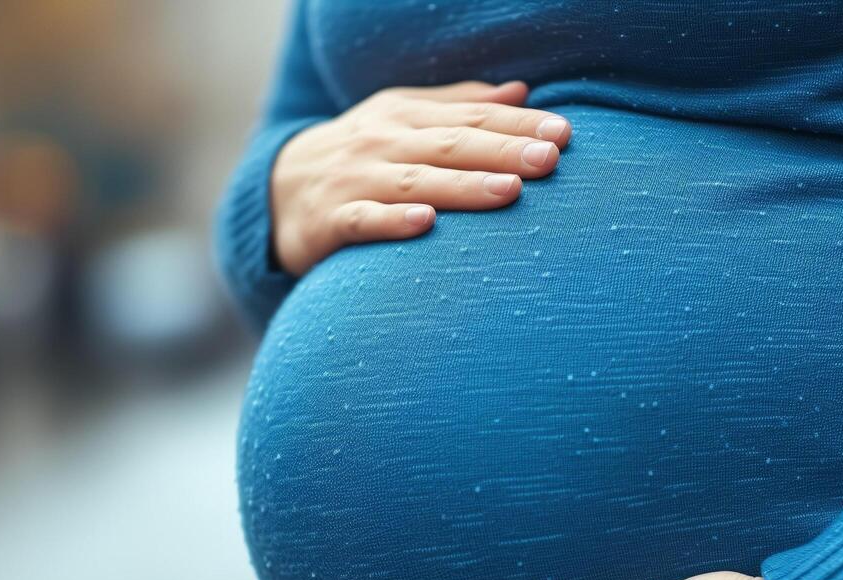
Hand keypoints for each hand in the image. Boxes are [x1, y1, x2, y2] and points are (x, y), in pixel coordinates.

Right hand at [268, 79, 570, 275]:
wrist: (278, 190)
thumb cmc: (360, 155)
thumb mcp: (403, 120)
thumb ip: (459, 106)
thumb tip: (520, 92)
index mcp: (406, 116)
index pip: (471, 117)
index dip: (518, 123)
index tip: (564, 133)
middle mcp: (382, 143)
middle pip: (450, 145)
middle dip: (502, 150)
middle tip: (551, 159)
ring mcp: (355, 181)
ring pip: (416, 183)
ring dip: (463, 186)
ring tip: (509, 190)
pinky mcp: (331, 222)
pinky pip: (364, 221)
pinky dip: (393, 222)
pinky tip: (426, 224)